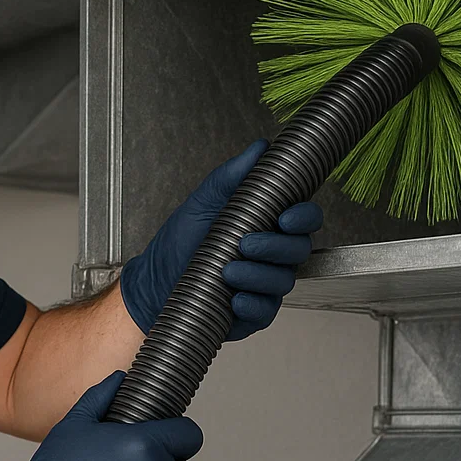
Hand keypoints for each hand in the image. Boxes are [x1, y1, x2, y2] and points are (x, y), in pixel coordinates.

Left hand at [119, 139, 322, 340]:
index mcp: (267, 223)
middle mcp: (272, 253)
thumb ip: (232, 176)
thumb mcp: (202, 202)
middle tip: (244, 244)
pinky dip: (253, 304)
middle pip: (300, 249)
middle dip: (275, 246)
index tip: (285, 218)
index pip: (305, 217)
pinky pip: (268, 310)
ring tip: (227, 270)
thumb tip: (259, 149)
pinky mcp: (256, 311)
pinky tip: (234, 298)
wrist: (155, 282)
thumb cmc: (179, 242)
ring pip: (284, 280)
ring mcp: (266, 283)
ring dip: (257, 275)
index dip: (304, 216)